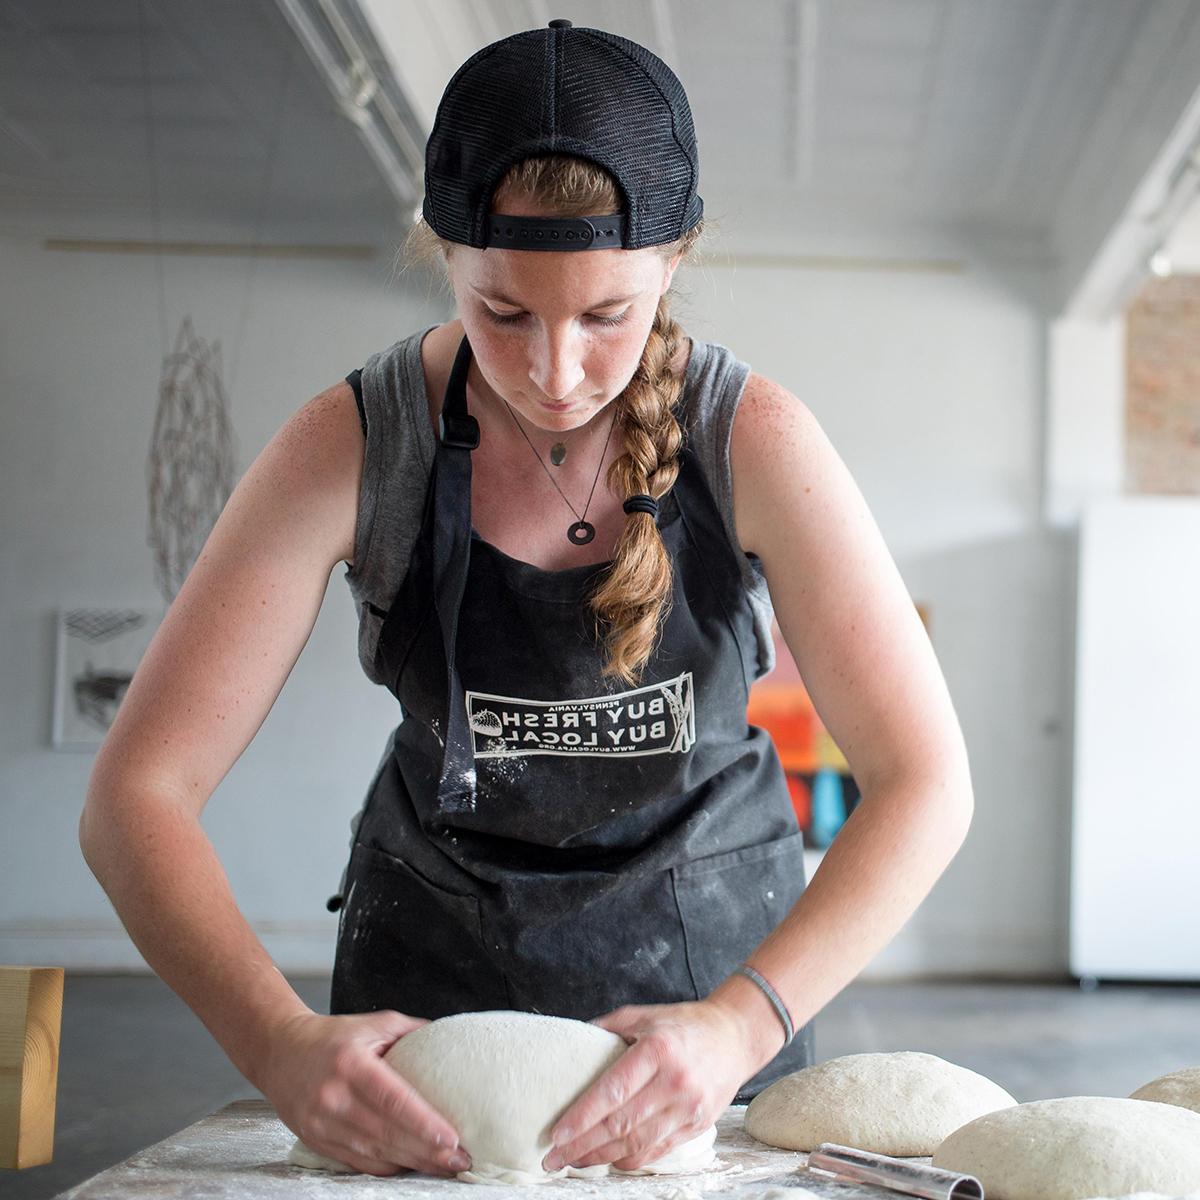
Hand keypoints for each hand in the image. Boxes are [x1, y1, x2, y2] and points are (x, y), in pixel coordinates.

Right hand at [258, 1009, 470, 1177]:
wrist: (280, 1052)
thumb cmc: (332, 1037)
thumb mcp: (372, 1023)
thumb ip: (411, 1032)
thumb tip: (450, 1043)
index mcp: (351, 1064)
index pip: (393, 1099)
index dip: (423, 1123)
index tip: (452, 1137)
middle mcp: (334, 1097)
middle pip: (387, 1133)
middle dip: (427, 1150)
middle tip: (461, 1158)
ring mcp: (322, 1124)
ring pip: (374, 1153)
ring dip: (412, 1163)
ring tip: (445, 1165)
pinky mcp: (316, 1142)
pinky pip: (358, 1162)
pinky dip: (387, 1166)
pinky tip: (411, 1165)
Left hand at [542, 998, 777, 1172]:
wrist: (734, 1037)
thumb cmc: (685, 1024)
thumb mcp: (646, 1014)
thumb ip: (610, 1026)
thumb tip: (574, 1039)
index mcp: (658, 1049)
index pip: (613, 1090)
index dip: (583, 1116)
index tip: (557, 1133)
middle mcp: (674, 1081)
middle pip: (621, 1124)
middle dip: (582, 1144)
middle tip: (553, 1157)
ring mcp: (688, 1108)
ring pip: (637, 1143)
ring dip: (601, 1157)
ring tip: (573, 1162)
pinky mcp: (696, 1126)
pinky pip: (657, 1151)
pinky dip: (630, 1160)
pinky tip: (609, 1161)